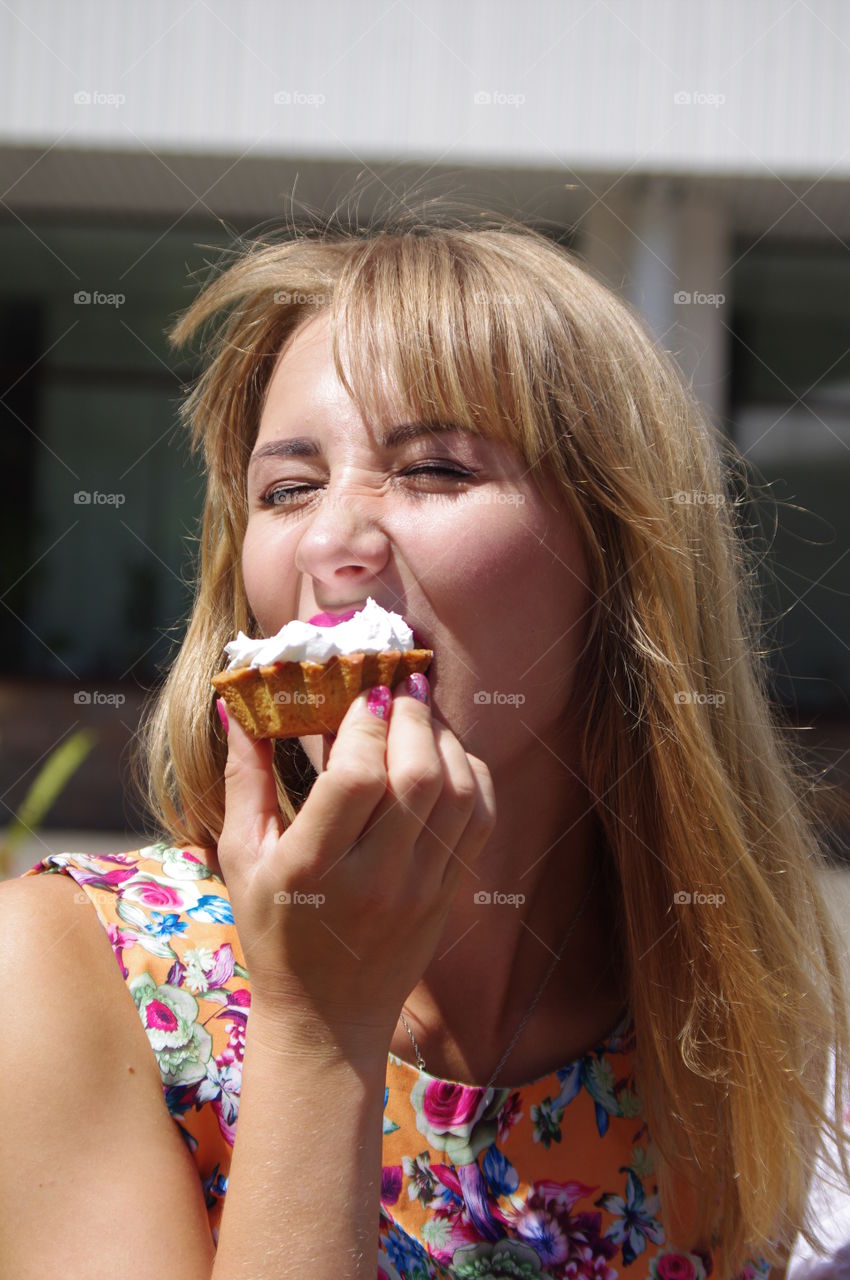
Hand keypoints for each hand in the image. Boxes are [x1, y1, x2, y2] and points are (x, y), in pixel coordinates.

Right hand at [215, 679, 496, 1058]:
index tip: (362, 689)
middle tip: (399, 683)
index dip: (366, 724)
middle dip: (413, 716)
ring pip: (459, 793)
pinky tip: (446, 753)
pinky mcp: (450, 892)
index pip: (357, 779)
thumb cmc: (274, 932)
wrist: (328, 1020)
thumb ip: (243, 777)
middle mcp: (377, 877)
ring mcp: (423, 888)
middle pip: (418, 777)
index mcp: (315, 867)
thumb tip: (235, 701)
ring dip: (446, 738)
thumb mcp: (242, 857)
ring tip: (421, 711)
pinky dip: (472, 774)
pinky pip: (481, 819)